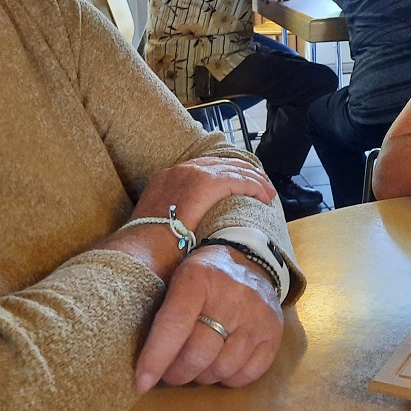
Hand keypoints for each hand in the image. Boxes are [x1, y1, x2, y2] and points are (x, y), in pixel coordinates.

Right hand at [132, 157, 275, 234]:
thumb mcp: (161, 222)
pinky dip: (254, 188)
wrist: (143, 247)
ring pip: (234, 170)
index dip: (227, 173)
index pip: (205, 167)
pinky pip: (239, 181)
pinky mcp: (208, 183)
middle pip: (222, 164)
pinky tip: (265, 197)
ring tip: (268, 192)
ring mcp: (194, 174)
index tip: (240, 181)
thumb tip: (191, 227)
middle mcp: (181, 170)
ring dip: (254, 180)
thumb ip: (177, 215)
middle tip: (261, 184)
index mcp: (168, 177)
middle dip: (245, 173)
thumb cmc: (150, 246)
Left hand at [135, 244, 283, 389]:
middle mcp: (232, 296)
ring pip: (221, 368)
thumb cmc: (204, 275)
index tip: (142, 381)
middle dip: (177, 372)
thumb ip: (161, 310)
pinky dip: (228, 377)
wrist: (250, 259)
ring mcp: (257, 316)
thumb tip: (142, 360)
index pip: (175, 324)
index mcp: (199, 277)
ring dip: (202, 375)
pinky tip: (220, 363)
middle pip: (198, 354)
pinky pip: (246, 374)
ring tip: (196, 364)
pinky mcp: (273, 333)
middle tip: (170, 372)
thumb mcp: (178, 275)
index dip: (156, 357)